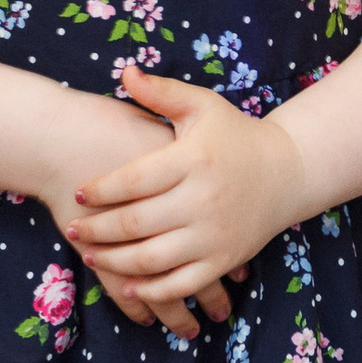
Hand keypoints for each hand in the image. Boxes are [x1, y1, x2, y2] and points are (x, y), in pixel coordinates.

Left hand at [65, 67, 307, 333]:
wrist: (288, 172)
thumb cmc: (234, 135)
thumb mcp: (202, 106)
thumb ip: (162, 92)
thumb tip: (124, 72)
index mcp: (192, 159)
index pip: (133, 179)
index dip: (100, 189)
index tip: (79, 192)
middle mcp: (202, 199)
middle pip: (135, 223)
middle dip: (97, 229)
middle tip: (73, 228)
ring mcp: (214, 234)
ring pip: (152, 259)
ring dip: (114, 262)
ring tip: (89, 254)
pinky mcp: (223, 259)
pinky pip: (180, 283)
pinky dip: (150, 290)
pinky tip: (126, 285)